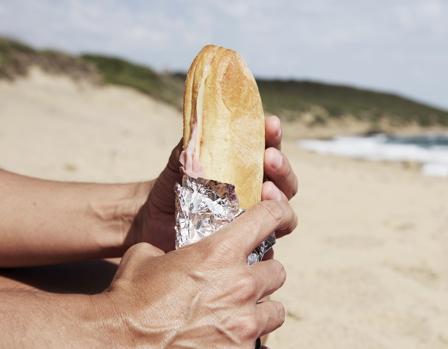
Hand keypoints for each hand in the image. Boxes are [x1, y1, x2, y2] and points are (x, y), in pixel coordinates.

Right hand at [101, 200, 296, 347]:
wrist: (118, 341)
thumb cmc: (129, 297)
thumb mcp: (147, 257)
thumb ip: (174, 249)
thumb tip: (173, 252)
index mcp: (221, 252)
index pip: (268, 219)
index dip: (277, 215)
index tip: (279, 218)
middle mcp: (241, 285)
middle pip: (277, 272)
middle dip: (262, 277)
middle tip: (243, 285)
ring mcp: (244, 322)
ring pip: (276, 311)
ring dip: (261, 310)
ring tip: (240, 316)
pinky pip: (262, 344)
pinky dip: (249, 341)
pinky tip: (231, 339)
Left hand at [130, 115, 297, 250]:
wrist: (153, 224)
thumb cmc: (172, 187)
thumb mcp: (181, 161)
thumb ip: (194, 144)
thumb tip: (202, 123)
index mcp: (248, 168)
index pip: (269, 148)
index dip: (273, 136)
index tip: (271, 124)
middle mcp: (258, 193)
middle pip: (285, 181)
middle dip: (282, 167)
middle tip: (270, 158)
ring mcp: (255, 221)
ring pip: (283, 212)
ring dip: (280, 200)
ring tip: (267, 191)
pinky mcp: (249, 248)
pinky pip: (268, 246)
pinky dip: (270, 239)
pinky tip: (264, 234)